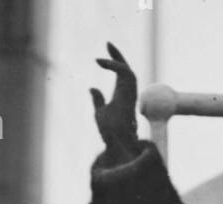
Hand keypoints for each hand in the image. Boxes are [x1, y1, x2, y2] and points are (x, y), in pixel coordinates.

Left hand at [90, 43, 139, 159]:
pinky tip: (101, 62)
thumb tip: (92, 88)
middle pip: (126, 69)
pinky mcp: (129, 93)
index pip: (120, 75)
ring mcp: (130, 93)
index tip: (101, 57)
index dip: (113, 63)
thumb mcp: (100, 113)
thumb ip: (98, 99)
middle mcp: (128, 92)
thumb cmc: (109, 131)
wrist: (115, 141)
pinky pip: (124, 73)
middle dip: (117, 56)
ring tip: (106, 50)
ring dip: (116, 59)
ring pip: (127, 70)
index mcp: (122, 95)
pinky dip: (114, 65)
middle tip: (107, 43)